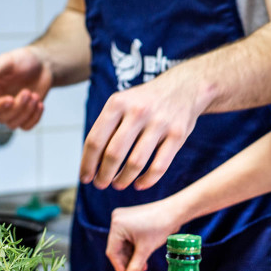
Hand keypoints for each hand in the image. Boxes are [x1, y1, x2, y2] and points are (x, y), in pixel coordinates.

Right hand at [0, 47, 52, 129]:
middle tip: (28, 92)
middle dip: (17, 107)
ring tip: (35, 95)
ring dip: (27, 112)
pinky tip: (40, 104)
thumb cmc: (22, 59)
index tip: (10, 99)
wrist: (42, 64)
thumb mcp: (8, 60)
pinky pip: (26, 127)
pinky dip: (35, 118)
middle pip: (1, 118)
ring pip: (13, 124)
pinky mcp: (24, 115)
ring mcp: (10, 111)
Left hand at [80, 74, 204, 190]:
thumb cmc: (146, 101)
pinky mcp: (178, 134)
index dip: (87, 163)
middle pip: (114, 153)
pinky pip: (160, 166)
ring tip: (118, 184)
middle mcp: (138, 111)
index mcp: (118, 103)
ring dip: (123, 179)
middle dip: (104, 175)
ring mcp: (160, 123)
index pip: (95, 140)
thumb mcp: (123, 102)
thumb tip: (91, 162)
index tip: (85, 178)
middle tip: (100, 184)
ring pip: (136, 162)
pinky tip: (140, 184)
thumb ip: (107, 127)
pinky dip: (147, 180)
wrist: (184, 86)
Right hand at [106, 202, 182, 270]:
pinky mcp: (130, 219)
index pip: (113, 252)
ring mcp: (123, 219)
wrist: (175, 211)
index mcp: (117, 225)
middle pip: (119, 249)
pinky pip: (129, 238)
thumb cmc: (161, 226)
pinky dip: (135, 249)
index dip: (120, 268)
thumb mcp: (146, 249)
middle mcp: (116, 220)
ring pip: (125, 245)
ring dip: (133, 258)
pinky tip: (143, 261)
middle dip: (129, 264)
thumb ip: (135, 268)